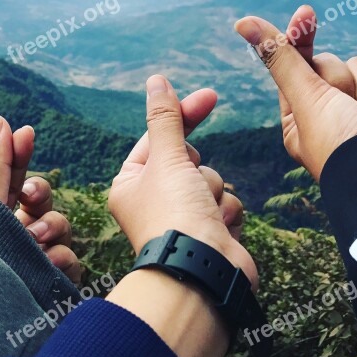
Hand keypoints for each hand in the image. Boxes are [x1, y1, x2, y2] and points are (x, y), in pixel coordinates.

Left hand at [0, 113, 79, 283]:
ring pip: (60, 226)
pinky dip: (58, 259)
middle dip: (39, 192)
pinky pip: (69, 260)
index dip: (20, 153)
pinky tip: (44, 264)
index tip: (25, 132)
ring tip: (32, 238)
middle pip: (43, 199)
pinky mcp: (51, 281)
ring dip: (49, 227)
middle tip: (27, 195)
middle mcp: (17, 232)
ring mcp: (36, 256)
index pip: (13, 177)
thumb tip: (0, 116)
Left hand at [108, 75, 257, 289]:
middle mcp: (152, 199)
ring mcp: (181, 217)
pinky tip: (217, 231)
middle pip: (187, 158)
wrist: (203, 275)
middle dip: (196, 170)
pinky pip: (226, 201)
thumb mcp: (168, 158)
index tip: (209, 96)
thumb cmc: (174, 216)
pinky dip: (225, 213)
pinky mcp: (208, 231)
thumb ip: (166, 118)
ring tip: (202, 216)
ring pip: (210, 179)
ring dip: (212, 193)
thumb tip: (156, 81)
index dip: (182, 115)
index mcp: (130, 182)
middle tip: (190, 185)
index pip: (158, 137)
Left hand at [236, 8, 356, 180]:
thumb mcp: (307, 98)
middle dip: (342, 81)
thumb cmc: (343, 146)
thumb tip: (242, 22)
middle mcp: (329, 111)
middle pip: (334, 62)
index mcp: (299, 113)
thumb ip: (282, 58)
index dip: (299, 38)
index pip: (294, 64)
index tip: (305, 13)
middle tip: (345, 110)